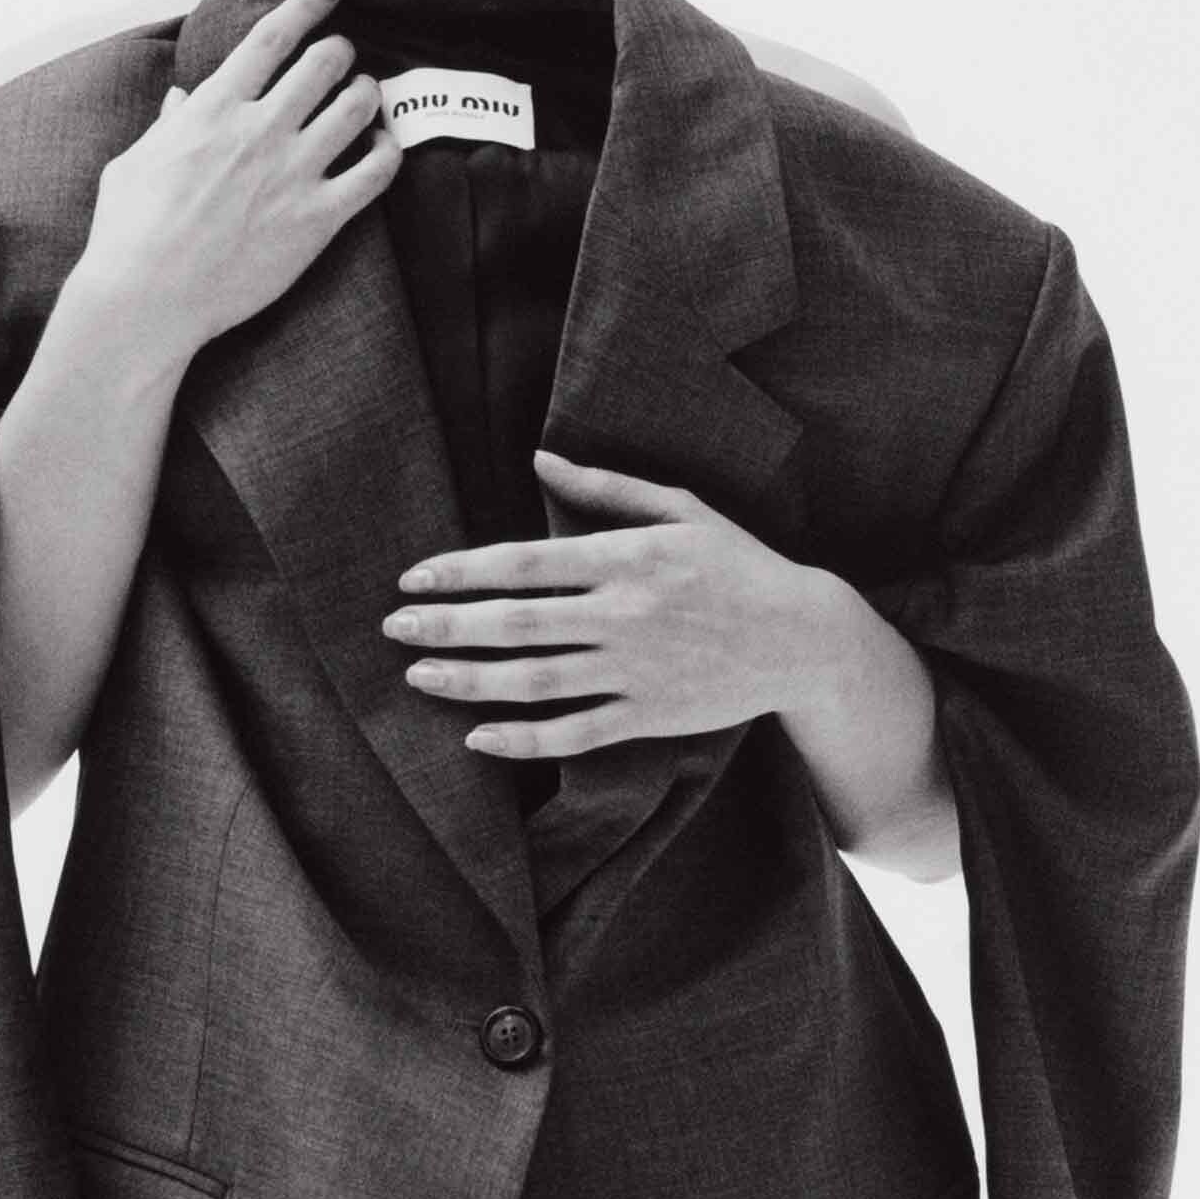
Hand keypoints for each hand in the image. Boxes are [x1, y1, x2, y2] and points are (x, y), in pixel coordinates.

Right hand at [77, 0, 400, 356]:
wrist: (147, 298)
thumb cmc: (128, 233)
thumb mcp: (134, 164)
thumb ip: (167, 126)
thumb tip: (179, 100)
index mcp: (215, 107)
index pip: (274, 34)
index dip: (309, 1)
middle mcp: (260, 129)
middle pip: (324, 62)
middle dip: (340, 51)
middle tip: (342, 58)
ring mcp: (293, 172)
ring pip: (357, 107)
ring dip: (367, 92)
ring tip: (365, 95)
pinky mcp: (318, 218)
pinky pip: (376, 172)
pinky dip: (388, 151)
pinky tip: (384, 147)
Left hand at [378, 449, 834, 755]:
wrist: (804, 638)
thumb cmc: (738, 564)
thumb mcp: (681, 509)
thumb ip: (606, 488)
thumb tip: (540, 459)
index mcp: (627, 558)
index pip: (524, 563)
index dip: (461, 571)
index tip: (413, 577)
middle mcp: (625, 615)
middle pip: (517, 624)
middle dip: (446, 625)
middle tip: (394, 626)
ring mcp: (636, 671)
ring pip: (535, 681)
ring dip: (468, 681)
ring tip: (418, 676)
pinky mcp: (649, 717)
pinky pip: (574, 734)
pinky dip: (523, 739)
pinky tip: (477, 736)